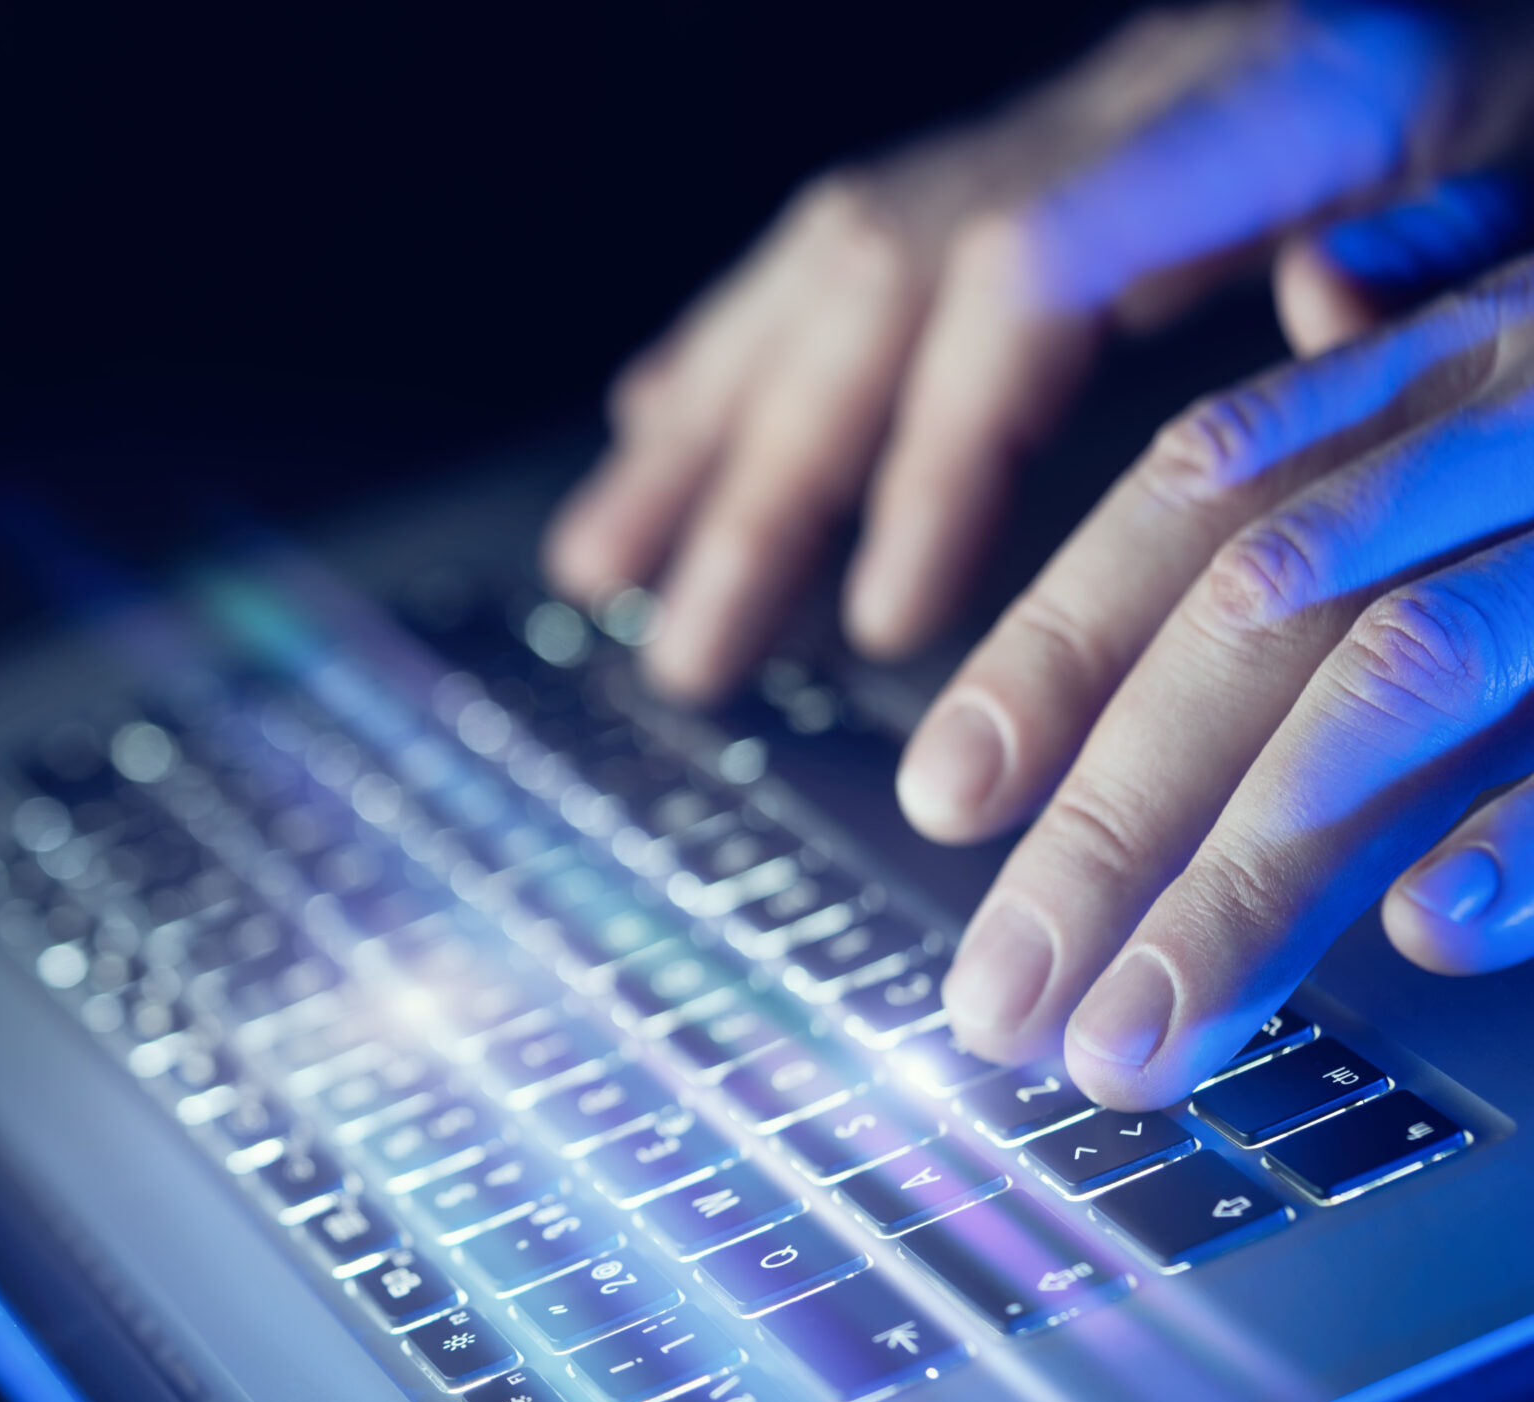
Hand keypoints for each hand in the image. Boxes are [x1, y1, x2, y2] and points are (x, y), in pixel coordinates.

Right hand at [546, 2, 1522, 699]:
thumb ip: (1457, 240)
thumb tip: (1323, 319)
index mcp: (1269, 97)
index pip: (1030, 267)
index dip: (935, 447)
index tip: (887, 619)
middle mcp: (1130, 98)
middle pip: (879, 281)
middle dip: (764, 481)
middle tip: (688, 656)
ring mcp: (1075, 118)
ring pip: (834, 266)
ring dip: (706, 428)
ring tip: (600, 566)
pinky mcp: (1056, 149)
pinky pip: (855, 245)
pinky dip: (745, 344)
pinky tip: (661, 420)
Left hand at [902, 256, 1533, 1109]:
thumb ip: (1449, 348)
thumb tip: (1319, 291)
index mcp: (1475, 355)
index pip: (1201, 492)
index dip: (1056, 639)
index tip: (943, 798)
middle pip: (1260, 614)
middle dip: (1109, 821)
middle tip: (999, 1007)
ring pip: (1407, 678)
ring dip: (1251, 875)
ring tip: (1136, 1040)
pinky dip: (1533, 821)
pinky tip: (1432, 933)